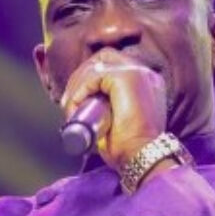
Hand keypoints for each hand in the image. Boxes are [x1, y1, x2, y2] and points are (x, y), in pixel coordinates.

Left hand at [60, 49, 168, 172]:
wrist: (142, 156)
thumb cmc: (129, 149)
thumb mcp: (118, 122)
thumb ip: (108, 109)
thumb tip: (82, 106)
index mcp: (146, 82)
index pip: (112, 65)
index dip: (90, 77)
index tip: (76, 99)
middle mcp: (145, 73)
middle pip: (104, 59)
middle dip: (81, 76)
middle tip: (69, 102)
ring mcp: (138, 73)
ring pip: (97, 65)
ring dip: (77, 85)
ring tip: (70, 108)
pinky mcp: (128, 78)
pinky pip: (95, 74)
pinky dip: (81, 88)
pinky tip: (75, 105)